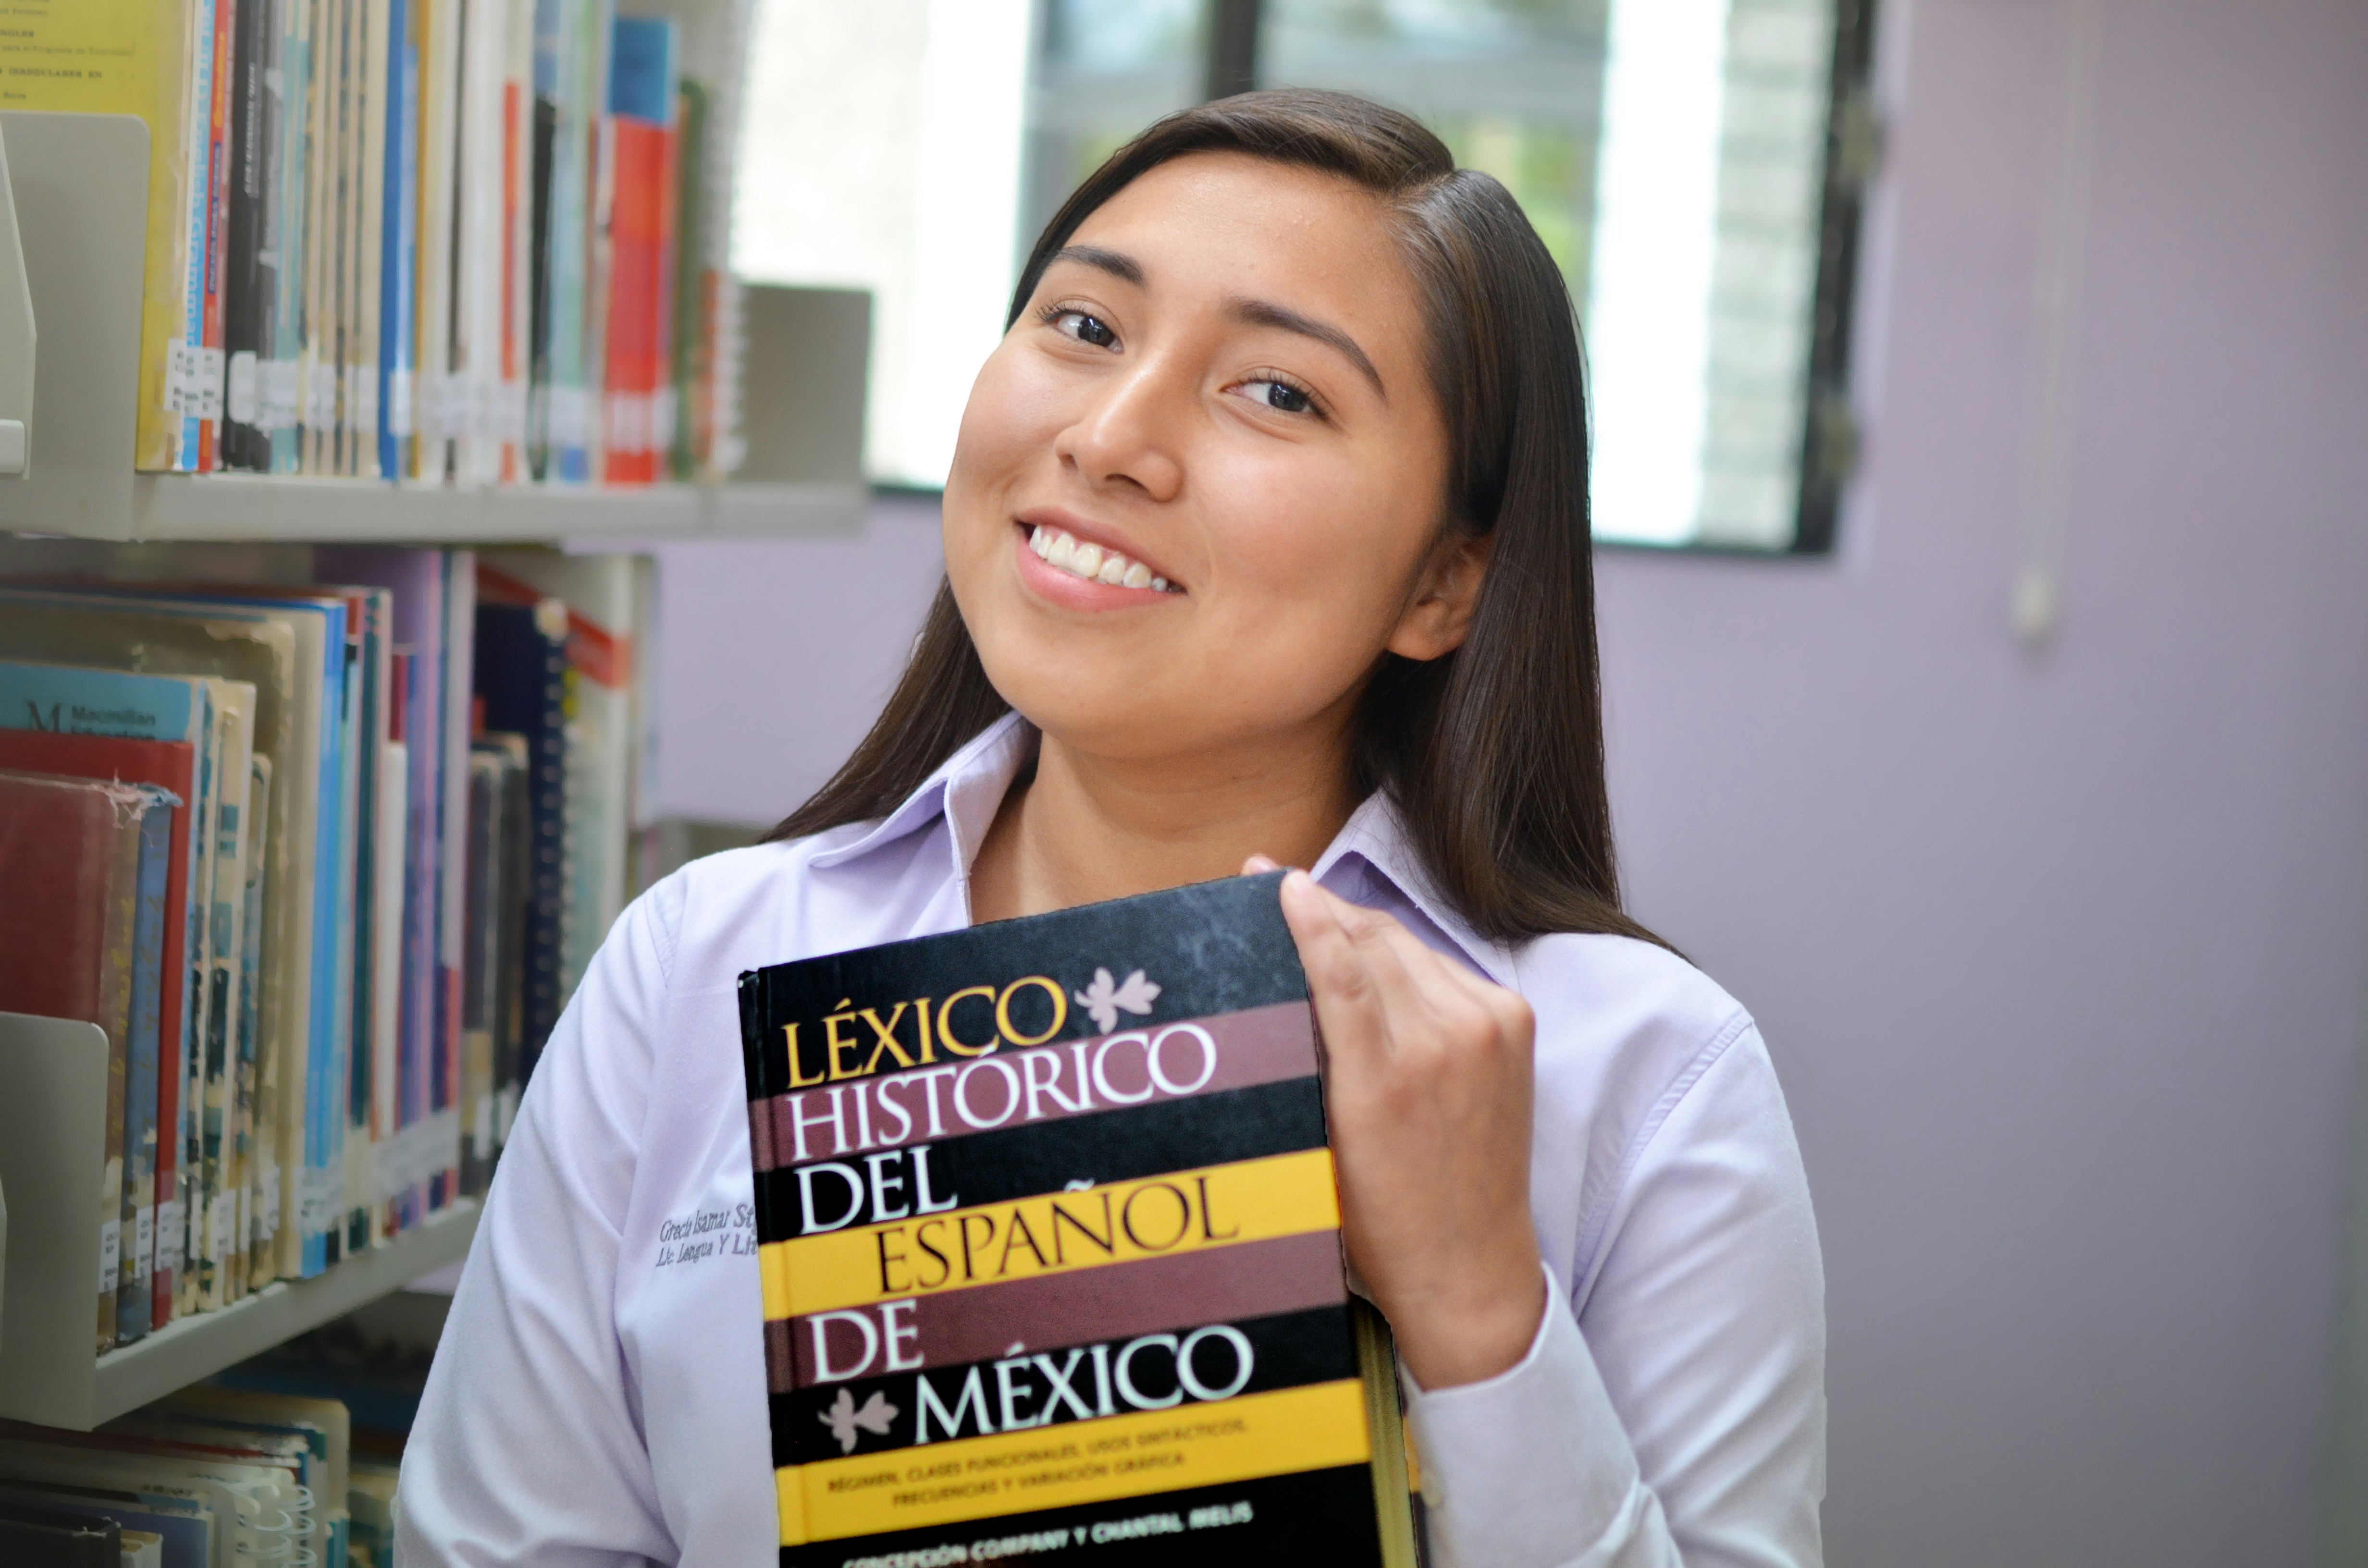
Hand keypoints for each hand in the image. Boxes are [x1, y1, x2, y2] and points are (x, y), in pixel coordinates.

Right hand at [1250, 857, 1547, 1389]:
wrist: (1470, 1266)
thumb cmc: (1377, 1218)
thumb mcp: (1322, 1137)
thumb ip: (1311, 1050)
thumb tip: (1287, 971)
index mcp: (1384, 1077)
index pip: (1338, 965)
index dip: (1304, 915)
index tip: (1275, 880)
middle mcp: (1445, 1041)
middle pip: (1374, 940)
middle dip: (1328, 911)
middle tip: (1285, 890)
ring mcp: (1489, 1028)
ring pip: (1410, 946)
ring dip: (1365, 931)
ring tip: (1323, 920)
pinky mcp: (1514, 1025)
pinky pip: (1445, 967)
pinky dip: (1407, 959)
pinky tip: (1377, 962)